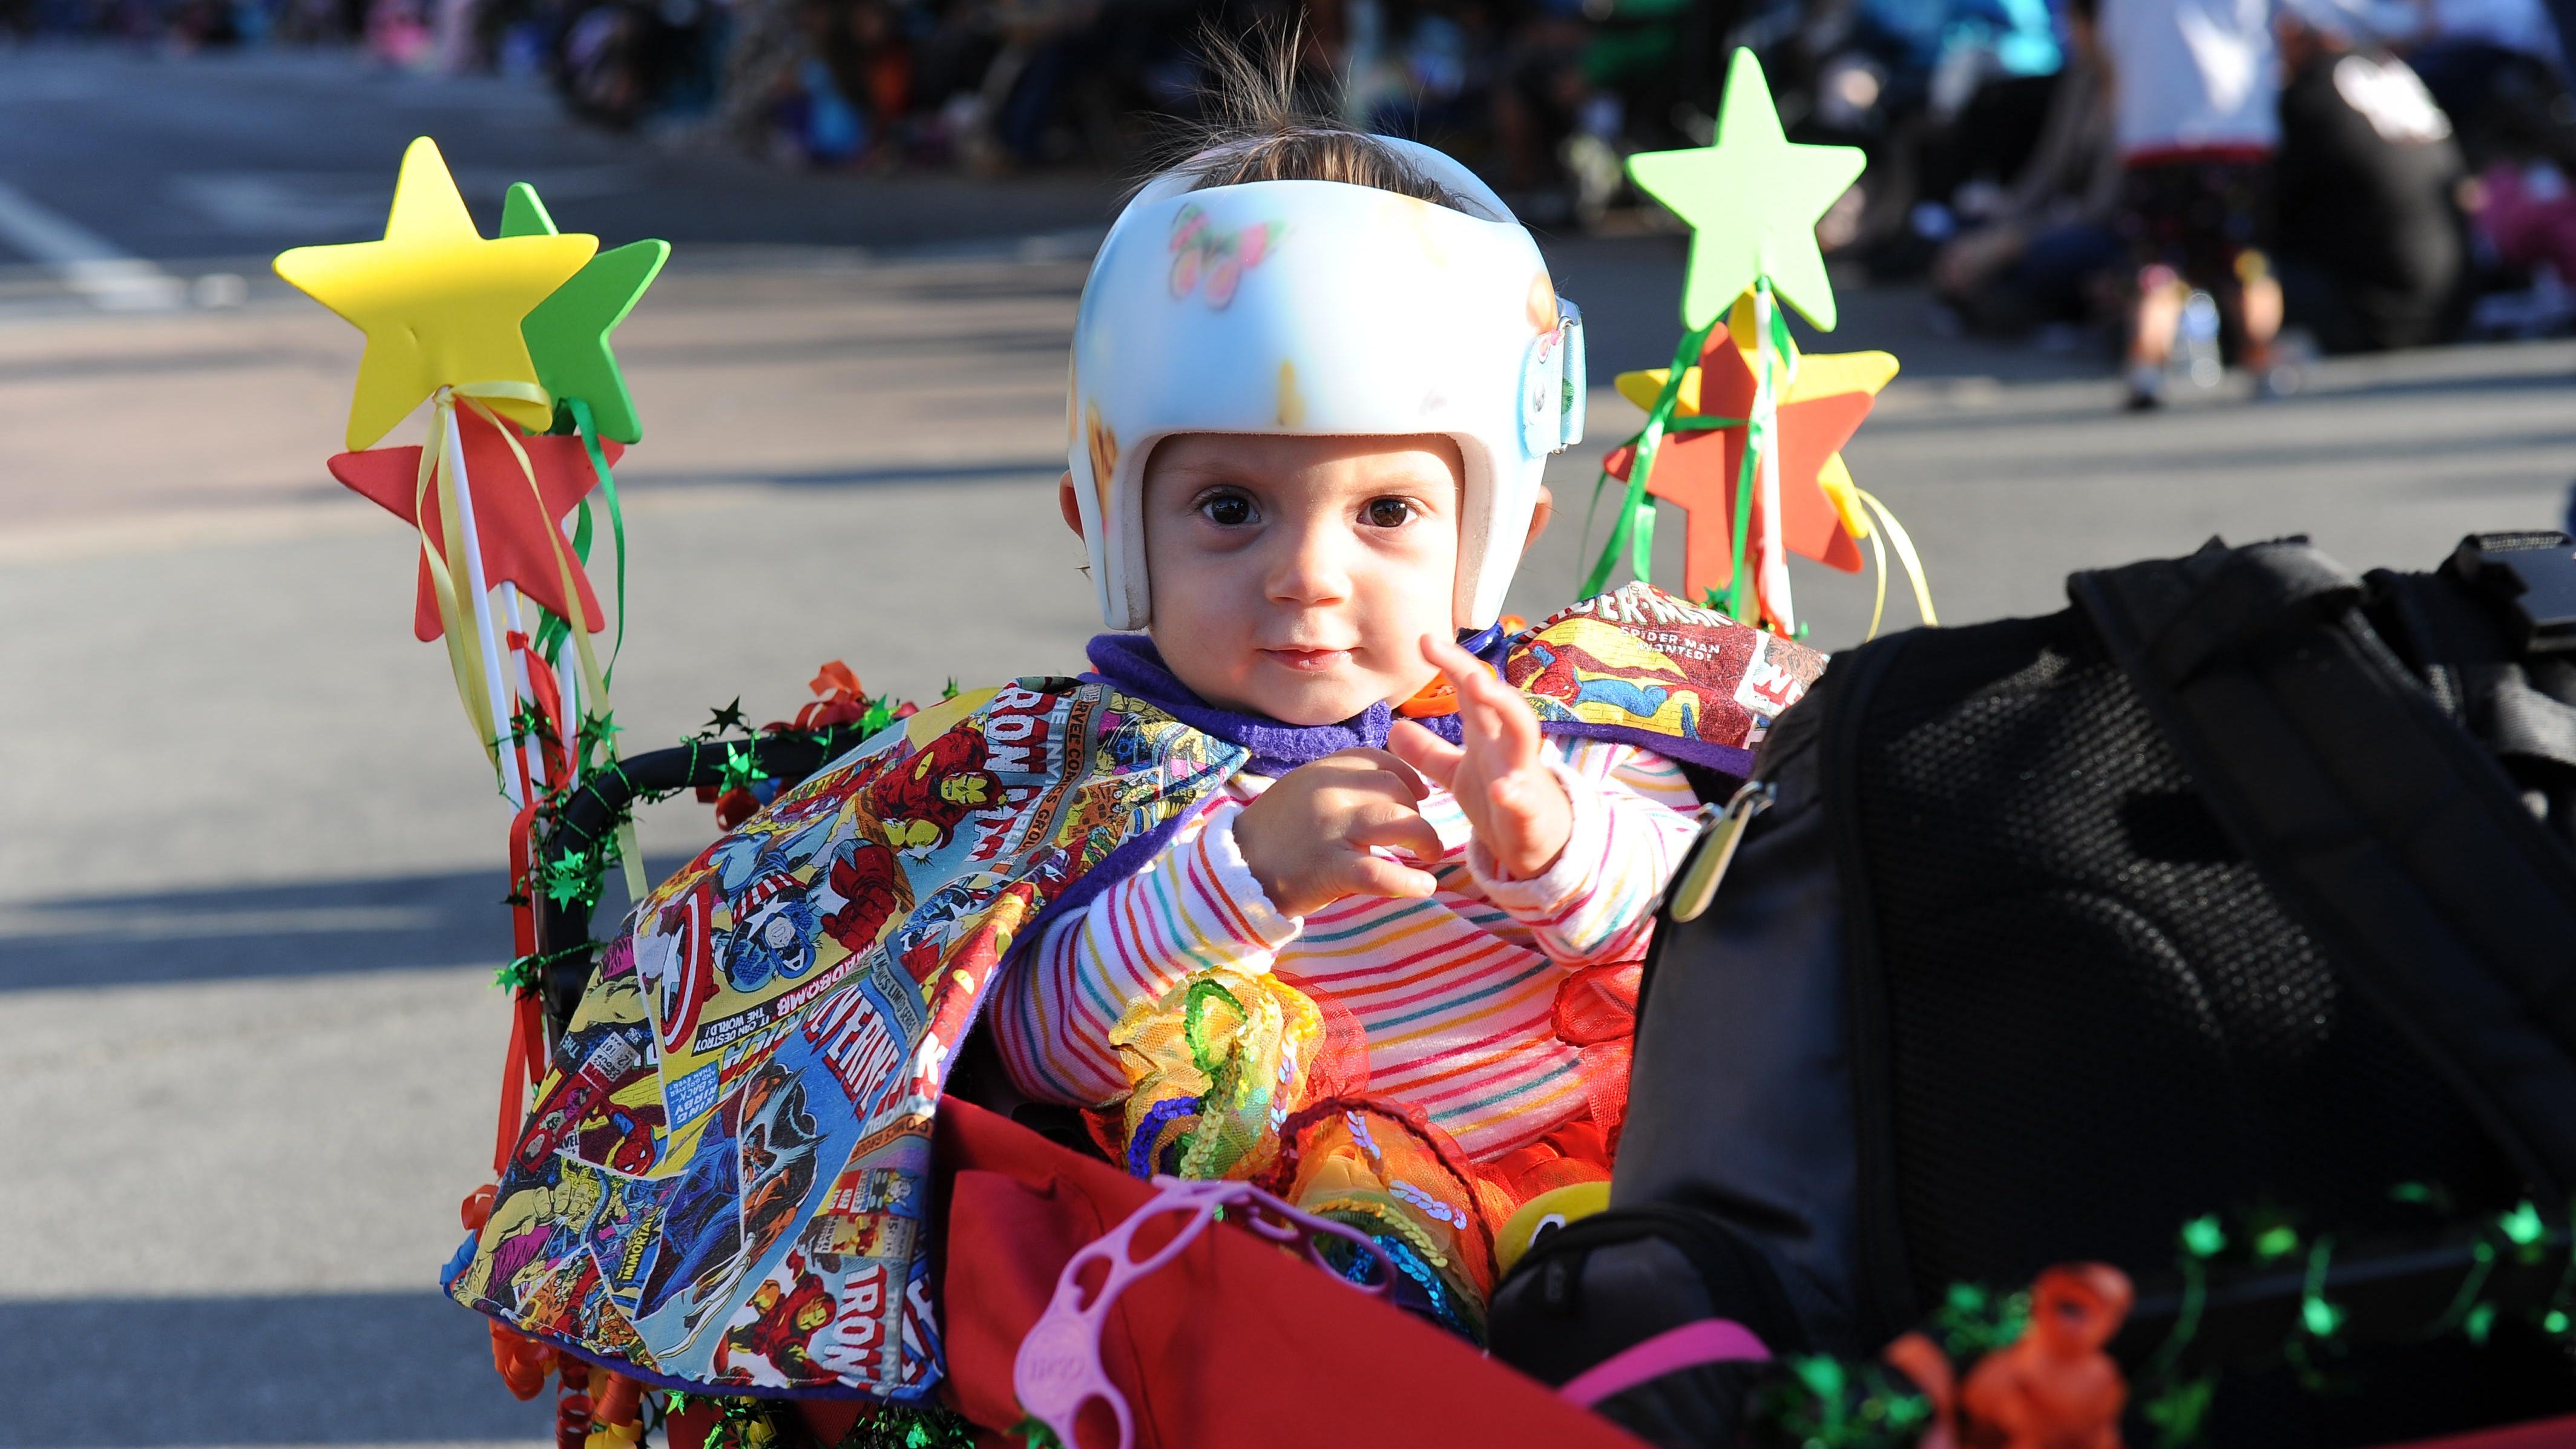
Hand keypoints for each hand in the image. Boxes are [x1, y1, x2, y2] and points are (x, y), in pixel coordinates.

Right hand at [1231, 749, 1445, 917]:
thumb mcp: (1303, 791)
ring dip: (1426, 839)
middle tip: (1420, 836)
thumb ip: (1340, 784)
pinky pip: (1382, 873)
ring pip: (1400, 822)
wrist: (1234, 871)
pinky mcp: (1329, 868)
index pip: (1379, 760)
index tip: (1421, 796)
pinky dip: (1409, 882)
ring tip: (1430, 856)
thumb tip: (1392, 785)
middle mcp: (1329, 792)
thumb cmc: (1276, 835)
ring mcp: (1330, 829)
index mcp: (1322, 770)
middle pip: (1397, 790)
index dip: (1408, 776)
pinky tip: (1422, 888)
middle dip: (1417, 812)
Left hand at [1390, 634, 1571, 880]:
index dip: (1451, 664)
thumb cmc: (1502, 804)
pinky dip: (1515, 793)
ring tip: (1480, 686)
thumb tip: (1395, 727)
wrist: (1541, 848)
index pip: (1470, 692)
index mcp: (1489, 736)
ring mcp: (1524, 775)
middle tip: (1445, 650)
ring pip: (1523, 733)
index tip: (1424, 639)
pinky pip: (1525, 799)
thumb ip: (1430, 753)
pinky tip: (1502, 789)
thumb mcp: (1459, 775)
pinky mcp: (1531, 812)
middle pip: (1496, 699)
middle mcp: (1508, 746)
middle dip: (1475, 673)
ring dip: (1504, 706)